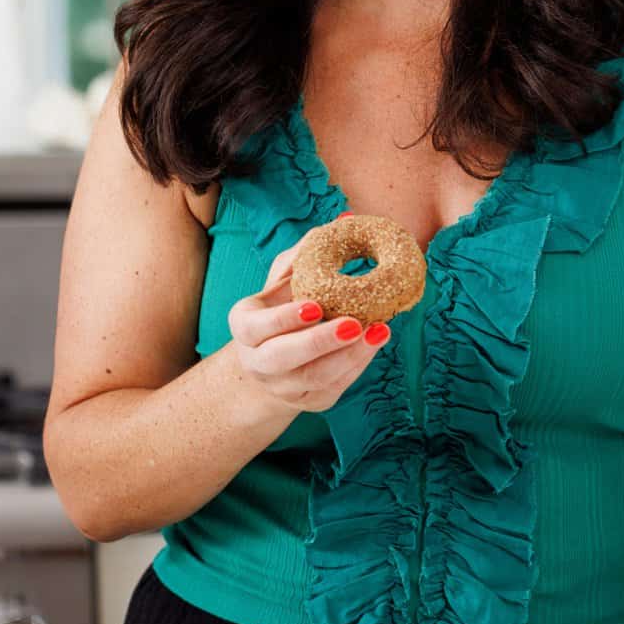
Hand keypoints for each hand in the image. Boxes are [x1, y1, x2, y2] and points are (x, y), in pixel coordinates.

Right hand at [227, 217, 387, 413]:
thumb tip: (348, 220)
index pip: (257, 328)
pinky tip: (374, 344)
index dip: (285, 319)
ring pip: (314, 378)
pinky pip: (334, 388)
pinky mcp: (310, 403)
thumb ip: (309, 251)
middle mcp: (258, 362)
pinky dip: (356, 367)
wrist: (276, 364)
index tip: (315, 306)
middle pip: (284, 359)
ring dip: (348, 357)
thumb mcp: (286, 279)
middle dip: (320, 343)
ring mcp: (283, 388)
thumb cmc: (283, 308)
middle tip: (354, 324)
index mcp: (245, 327)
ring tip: (378, 332)